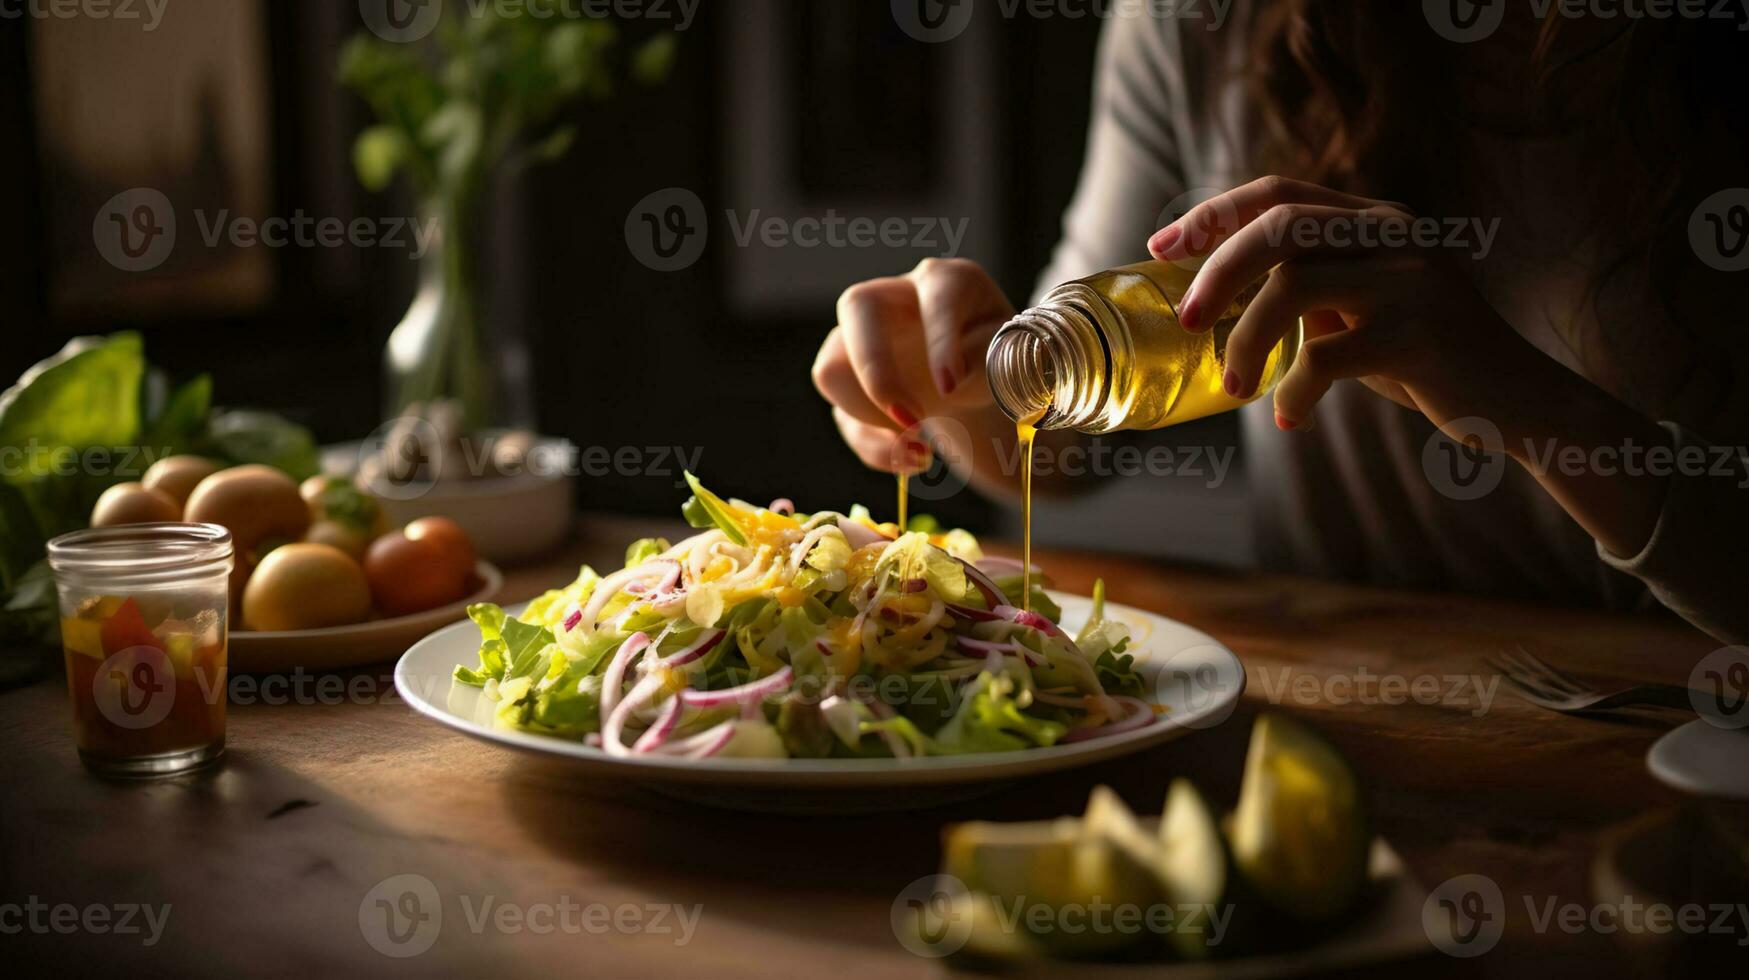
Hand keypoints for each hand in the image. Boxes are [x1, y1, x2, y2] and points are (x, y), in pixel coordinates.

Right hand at [812, 258, 1014, 474]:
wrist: (973, 380)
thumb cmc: (994, 358)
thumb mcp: (1010, 361)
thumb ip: (991, 366)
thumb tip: (948, 385)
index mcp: (946, 281)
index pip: (937, 296)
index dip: (940, 342)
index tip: (950, 388)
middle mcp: (894, 296)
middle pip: (856, 308)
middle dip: (878, 372)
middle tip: (912, 421)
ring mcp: (862, 334)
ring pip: (833, 367)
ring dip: (871, 419)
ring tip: (920, 450)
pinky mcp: (848, 375)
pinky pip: (842, 412)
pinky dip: (875, 445)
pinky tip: (913, 456)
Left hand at [1147, 176, 1534, 433]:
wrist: (1519, 400)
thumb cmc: (1426, 357)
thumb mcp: (1365, 307)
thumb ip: (1312, 285)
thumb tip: (1217, 290)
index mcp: (1377, 220)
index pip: (1279, 192)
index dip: (1213, 215)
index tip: (1160, 246)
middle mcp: (1395, 235)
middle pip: (1278, 227)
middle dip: (1216, 271)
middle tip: (1186, 322)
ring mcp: (1410, 281)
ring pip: (1292, 287)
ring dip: (1246, 341)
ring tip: (1235, 385)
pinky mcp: (1419, 335)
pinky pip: (1325, 356)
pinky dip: (1293, 390)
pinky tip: (1289, 416)